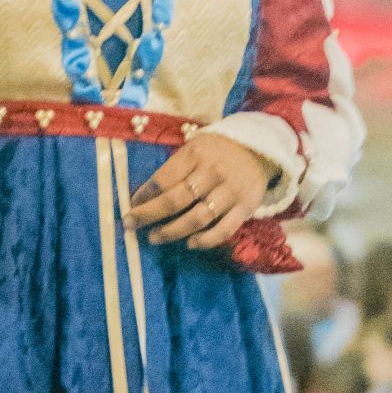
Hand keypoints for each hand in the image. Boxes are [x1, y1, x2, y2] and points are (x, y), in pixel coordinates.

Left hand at [126, 137, 273, 249]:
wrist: (260, 149)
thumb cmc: (217, 152)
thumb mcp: (194, 148)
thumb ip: (174, 169)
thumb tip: (144, 196)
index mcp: (196, 154)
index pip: (164, 179)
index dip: (144, 195)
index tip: (131, 206)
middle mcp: (212, 172)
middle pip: (175, 199)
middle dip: (149, 215)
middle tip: (131, 225)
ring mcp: (230, 192)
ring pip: (197, 218)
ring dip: (172, 231)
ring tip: (154, 238)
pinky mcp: (246, 208)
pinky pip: (223, 230)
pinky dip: (205, 241)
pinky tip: (189, 244)